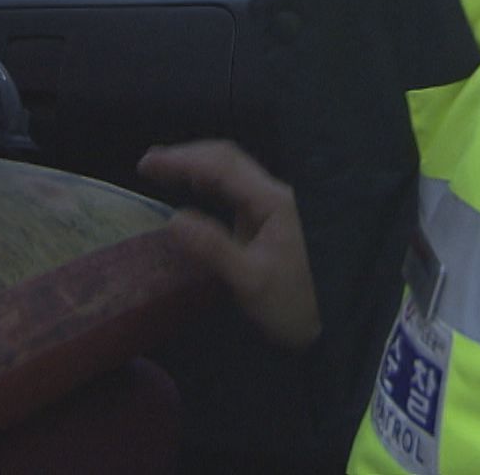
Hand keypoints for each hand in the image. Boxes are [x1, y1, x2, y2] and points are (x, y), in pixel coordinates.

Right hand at [138, 140, 321, 348]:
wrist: (331, 322)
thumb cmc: (293, 304)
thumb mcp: (250, 281)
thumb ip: (213, 248)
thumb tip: (174, 219)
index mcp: (272, 202)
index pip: (222, 166)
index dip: (182, 159)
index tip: (147, 163)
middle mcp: (274, 195)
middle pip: (227, 160)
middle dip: (187, 157)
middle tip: (149, 164)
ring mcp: (273, 205)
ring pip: (232, 172)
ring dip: (197, 167)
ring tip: (163, 170)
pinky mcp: (270, 219)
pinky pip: (235, 190)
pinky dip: (210, 183)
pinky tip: (195, 189)